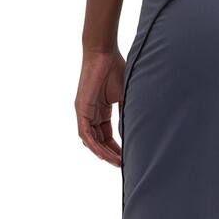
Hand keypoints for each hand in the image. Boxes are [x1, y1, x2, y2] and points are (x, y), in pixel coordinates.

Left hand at [76, 47, 126, 166]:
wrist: (104, 53)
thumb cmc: (116, 68)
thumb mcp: (125, 95)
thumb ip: (127, 112)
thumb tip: (136, 128)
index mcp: (100, 110)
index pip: (106, 135)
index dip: (115, 147)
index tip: (126, 157)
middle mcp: (90, 113)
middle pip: (98, 140)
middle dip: (110, 154)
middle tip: (122, 164)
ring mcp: (84, 111)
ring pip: (90, 140)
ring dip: (102, 153)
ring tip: (116, 162)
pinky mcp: (81, 108)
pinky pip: (85, 132)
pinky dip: (93, 145)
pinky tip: (103, 154)